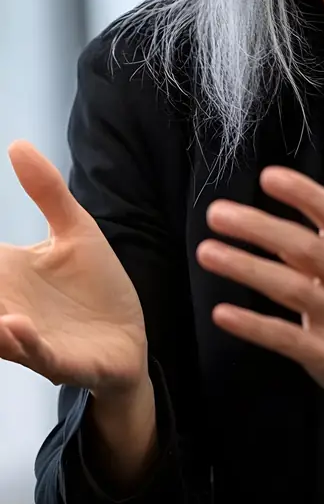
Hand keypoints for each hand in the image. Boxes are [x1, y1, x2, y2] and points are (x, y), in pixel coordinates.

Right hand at [2, 140, 148, 395]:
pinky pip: (34, 353)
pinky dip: (22, 342)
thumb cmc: (96, 287)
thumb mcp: (75, 230)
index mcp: (7, 273)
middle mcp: (8, 306)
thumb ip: (46, 191)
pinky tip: (15, 325)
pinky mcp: (58, 360)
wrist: (131, 338)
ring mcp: (30, 336)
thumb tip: (17, 143)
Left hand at [198, 141, 323, 438]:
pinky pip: (286, 339)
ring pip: (292, 291)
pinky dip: (254, 326)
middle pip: (307, 250)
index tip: (268, 177)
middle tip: (216, 213)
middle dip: (260, 229)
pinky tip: (222, 312)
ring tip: (207, 252)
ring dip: (247, 269)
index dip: (304, 195)